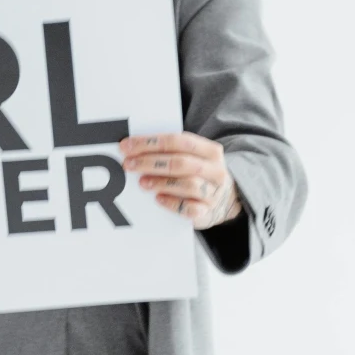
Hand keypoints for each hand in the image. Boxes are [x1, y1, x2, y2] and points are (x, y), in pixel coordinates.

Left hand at [120, 132, 241, 229]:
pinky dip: (172, 203)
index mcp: (210, 151)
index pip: (178, 141)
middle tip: (129, 165)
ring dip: (161, 182)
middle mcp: (215, 171)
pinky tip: (158, 199)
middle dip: (150, 162)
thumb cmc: (200, 175)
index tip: (127, 146)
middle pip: (180, 163)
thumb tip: (134, 148)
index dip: (150, 143)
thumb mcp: (195, 158)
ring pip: (187, 185)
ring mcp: (213, 193)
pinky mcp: (207, 213)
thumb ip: (172, 152)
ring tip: (142, 183)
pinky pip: (189, 209)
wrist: (226, 201)